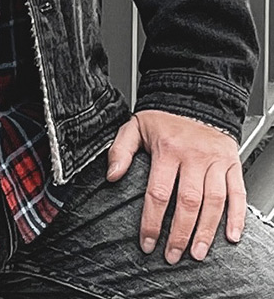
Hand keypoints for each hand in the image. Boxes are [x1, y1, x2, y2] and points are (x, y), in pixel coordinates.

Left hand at [107, 109, 245, 263]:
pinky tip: (230, 236)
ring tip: (196, 252)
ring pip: (213, 202)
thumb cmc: (164, 116)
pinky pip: (238, 193)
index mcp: (167, 149)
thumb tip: (112, 175)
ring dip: (206, 231)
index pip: (158, 193)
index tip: (147, 242)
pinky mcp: (231, 163)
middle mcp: (193, 156)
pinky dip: (237, 216)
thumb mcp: (135, 126)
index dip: (152, 222)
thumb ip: (120, 150)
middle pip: (187, 203)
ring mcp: (215, 160)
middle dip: (179, 234)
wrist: (194, 95)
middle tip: (173, 255)